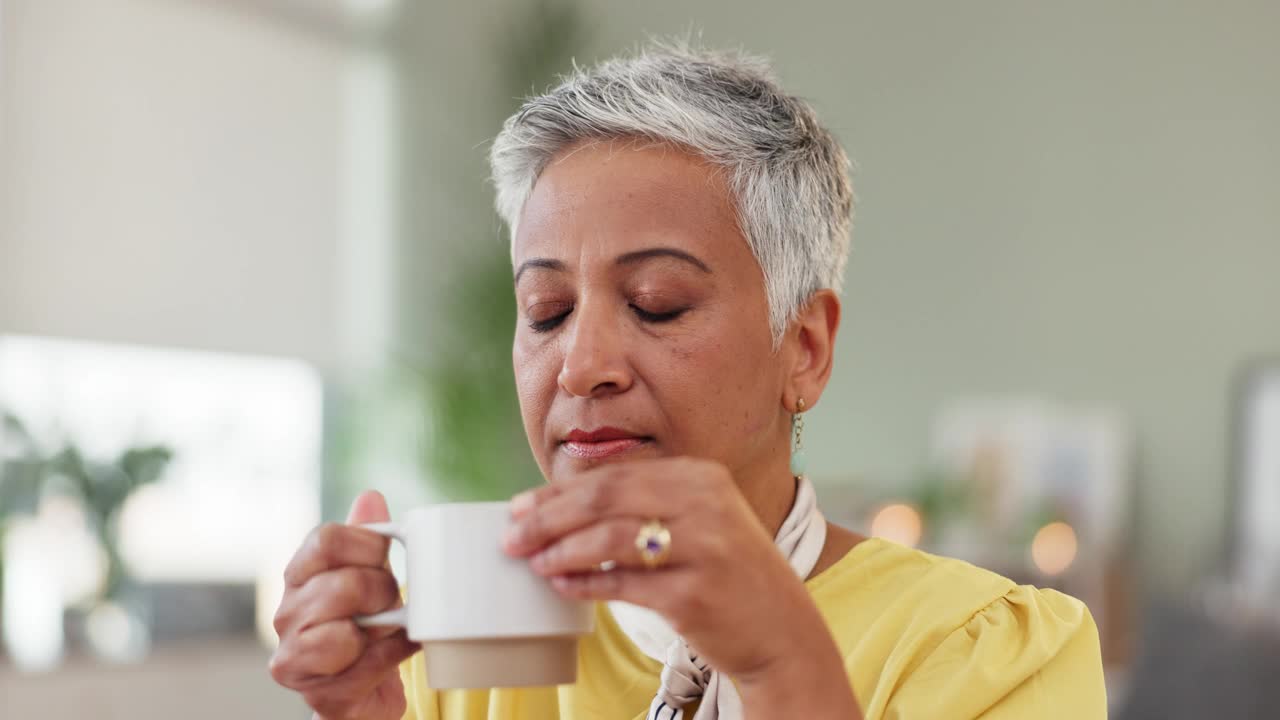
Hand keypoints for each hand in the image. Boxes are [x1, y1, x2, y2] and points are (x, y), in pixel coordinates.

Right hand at [269, 491, 418, 719]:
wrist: (367, 688)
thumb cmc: (367, 623)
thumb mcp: (372, 574)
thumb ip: (368, 538)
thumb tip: (370, 497)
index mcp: (300, 574)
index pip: (326, 539)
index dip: (367, 545)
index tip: (384, 556)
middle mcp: (286, 612)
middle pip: (342, 585)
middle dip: (382, 592)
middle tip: (390, 601)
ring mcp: (294, 654)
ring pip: (345, 629)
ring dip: (383, 628)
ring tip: (387, 628)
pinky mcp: (315, 692)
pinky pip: (363, 665)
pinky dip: (390, 656)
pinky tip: (396, 650)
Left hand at [501, 458, 829, 681]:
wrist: (783, 632)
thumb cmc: (728, 577)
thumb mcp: (698, 523)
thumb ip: (643, 508)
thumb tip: (558, 510)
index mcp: (701, 477)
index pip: (613, 476)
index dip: (558, 492)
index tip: (519, 507)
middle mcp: (705, 503)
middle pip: (604, 499)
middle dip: (548, 518)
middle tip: (511, 536)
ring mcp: (703, 547)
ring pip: (609, 539)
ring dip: (561, 551)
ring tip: (533, 563)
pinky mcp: (694, 593)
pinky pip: (623, 584)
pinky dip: (586, 584)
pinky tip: (563, 587)